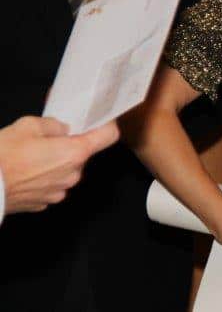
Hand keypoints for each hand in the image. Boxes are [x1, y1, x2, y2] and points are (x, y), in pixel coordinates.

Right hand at [0, 117, 118, 213]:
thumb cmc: (2, 158)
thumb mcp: (28, 125)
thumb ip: (54, 124)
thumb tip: (62, 128)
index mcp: (74, 153)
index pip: (108, 136)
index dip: (105, 125)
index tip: (100, 121)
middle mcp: (72, 175)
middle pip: (82, 154)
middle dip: (68, 145)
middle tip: (46, 138)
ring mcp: (58, 191)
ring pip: (65, 170)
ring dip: (54, 162)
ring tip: (29, 156)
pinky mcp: (43, 202)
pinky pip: (51, 184)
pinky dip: (42, 176)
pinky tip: (24, 170)